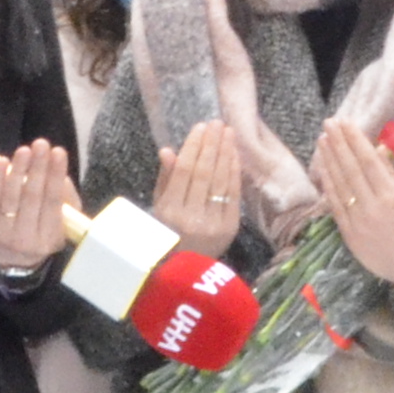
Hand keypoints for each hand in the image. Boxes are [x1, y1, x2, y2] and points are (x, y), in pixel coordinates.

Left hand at [0, 138, 77, 273]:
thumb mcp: (62, 225)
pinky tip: (3, 162)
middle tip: (41, 144)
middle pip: (31, 197)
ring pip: (10, 196)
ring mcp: (2, 232)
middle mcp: (24, 238)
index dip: (55, 176)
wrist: (12, 262)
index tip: (59, 152)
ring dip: (17, 170)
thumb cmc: (42, 235)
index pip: (53, 203)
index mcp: (48, 238)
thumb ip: (65, 200)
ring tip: (24, 150)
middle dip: (37, 168)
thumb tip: (58, 172)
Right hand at [152, 121, 246, 262]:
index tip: (200, 127)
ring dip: (225, 153)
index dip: (193, 147)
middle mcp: (190, 217)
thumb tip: (168, 150)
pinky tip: (234, 155)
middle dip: (211, 145)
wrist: (186, 270)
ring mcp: (212, 223)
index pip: (183, 172)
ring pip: (220, 182)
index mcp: (168, 211)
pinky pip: (233, 195)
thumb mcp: (159, 208)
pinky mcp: (229, 228)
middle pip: (204, 173)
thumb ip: (165, 179)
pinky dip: (234, 173)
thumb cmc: (168, 234)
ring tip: (227, 132)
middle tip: (217, 123)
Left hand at [312, 114, 393, 297]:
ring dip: (329, 160)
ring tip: (322, 140)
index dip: (355, 140)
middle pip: (351, 169)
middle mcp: (374, 207)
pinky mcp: (349, 235)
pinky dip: (328, 186)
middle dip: (339, 144)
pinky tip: (323, 169)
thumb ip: (391, 174)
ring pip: (340, 185)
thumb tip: (375, 148)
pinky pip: (335, 206)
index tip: (345, 122)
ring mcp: (359, 222)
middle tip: (329, 123)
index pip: (369, 161)